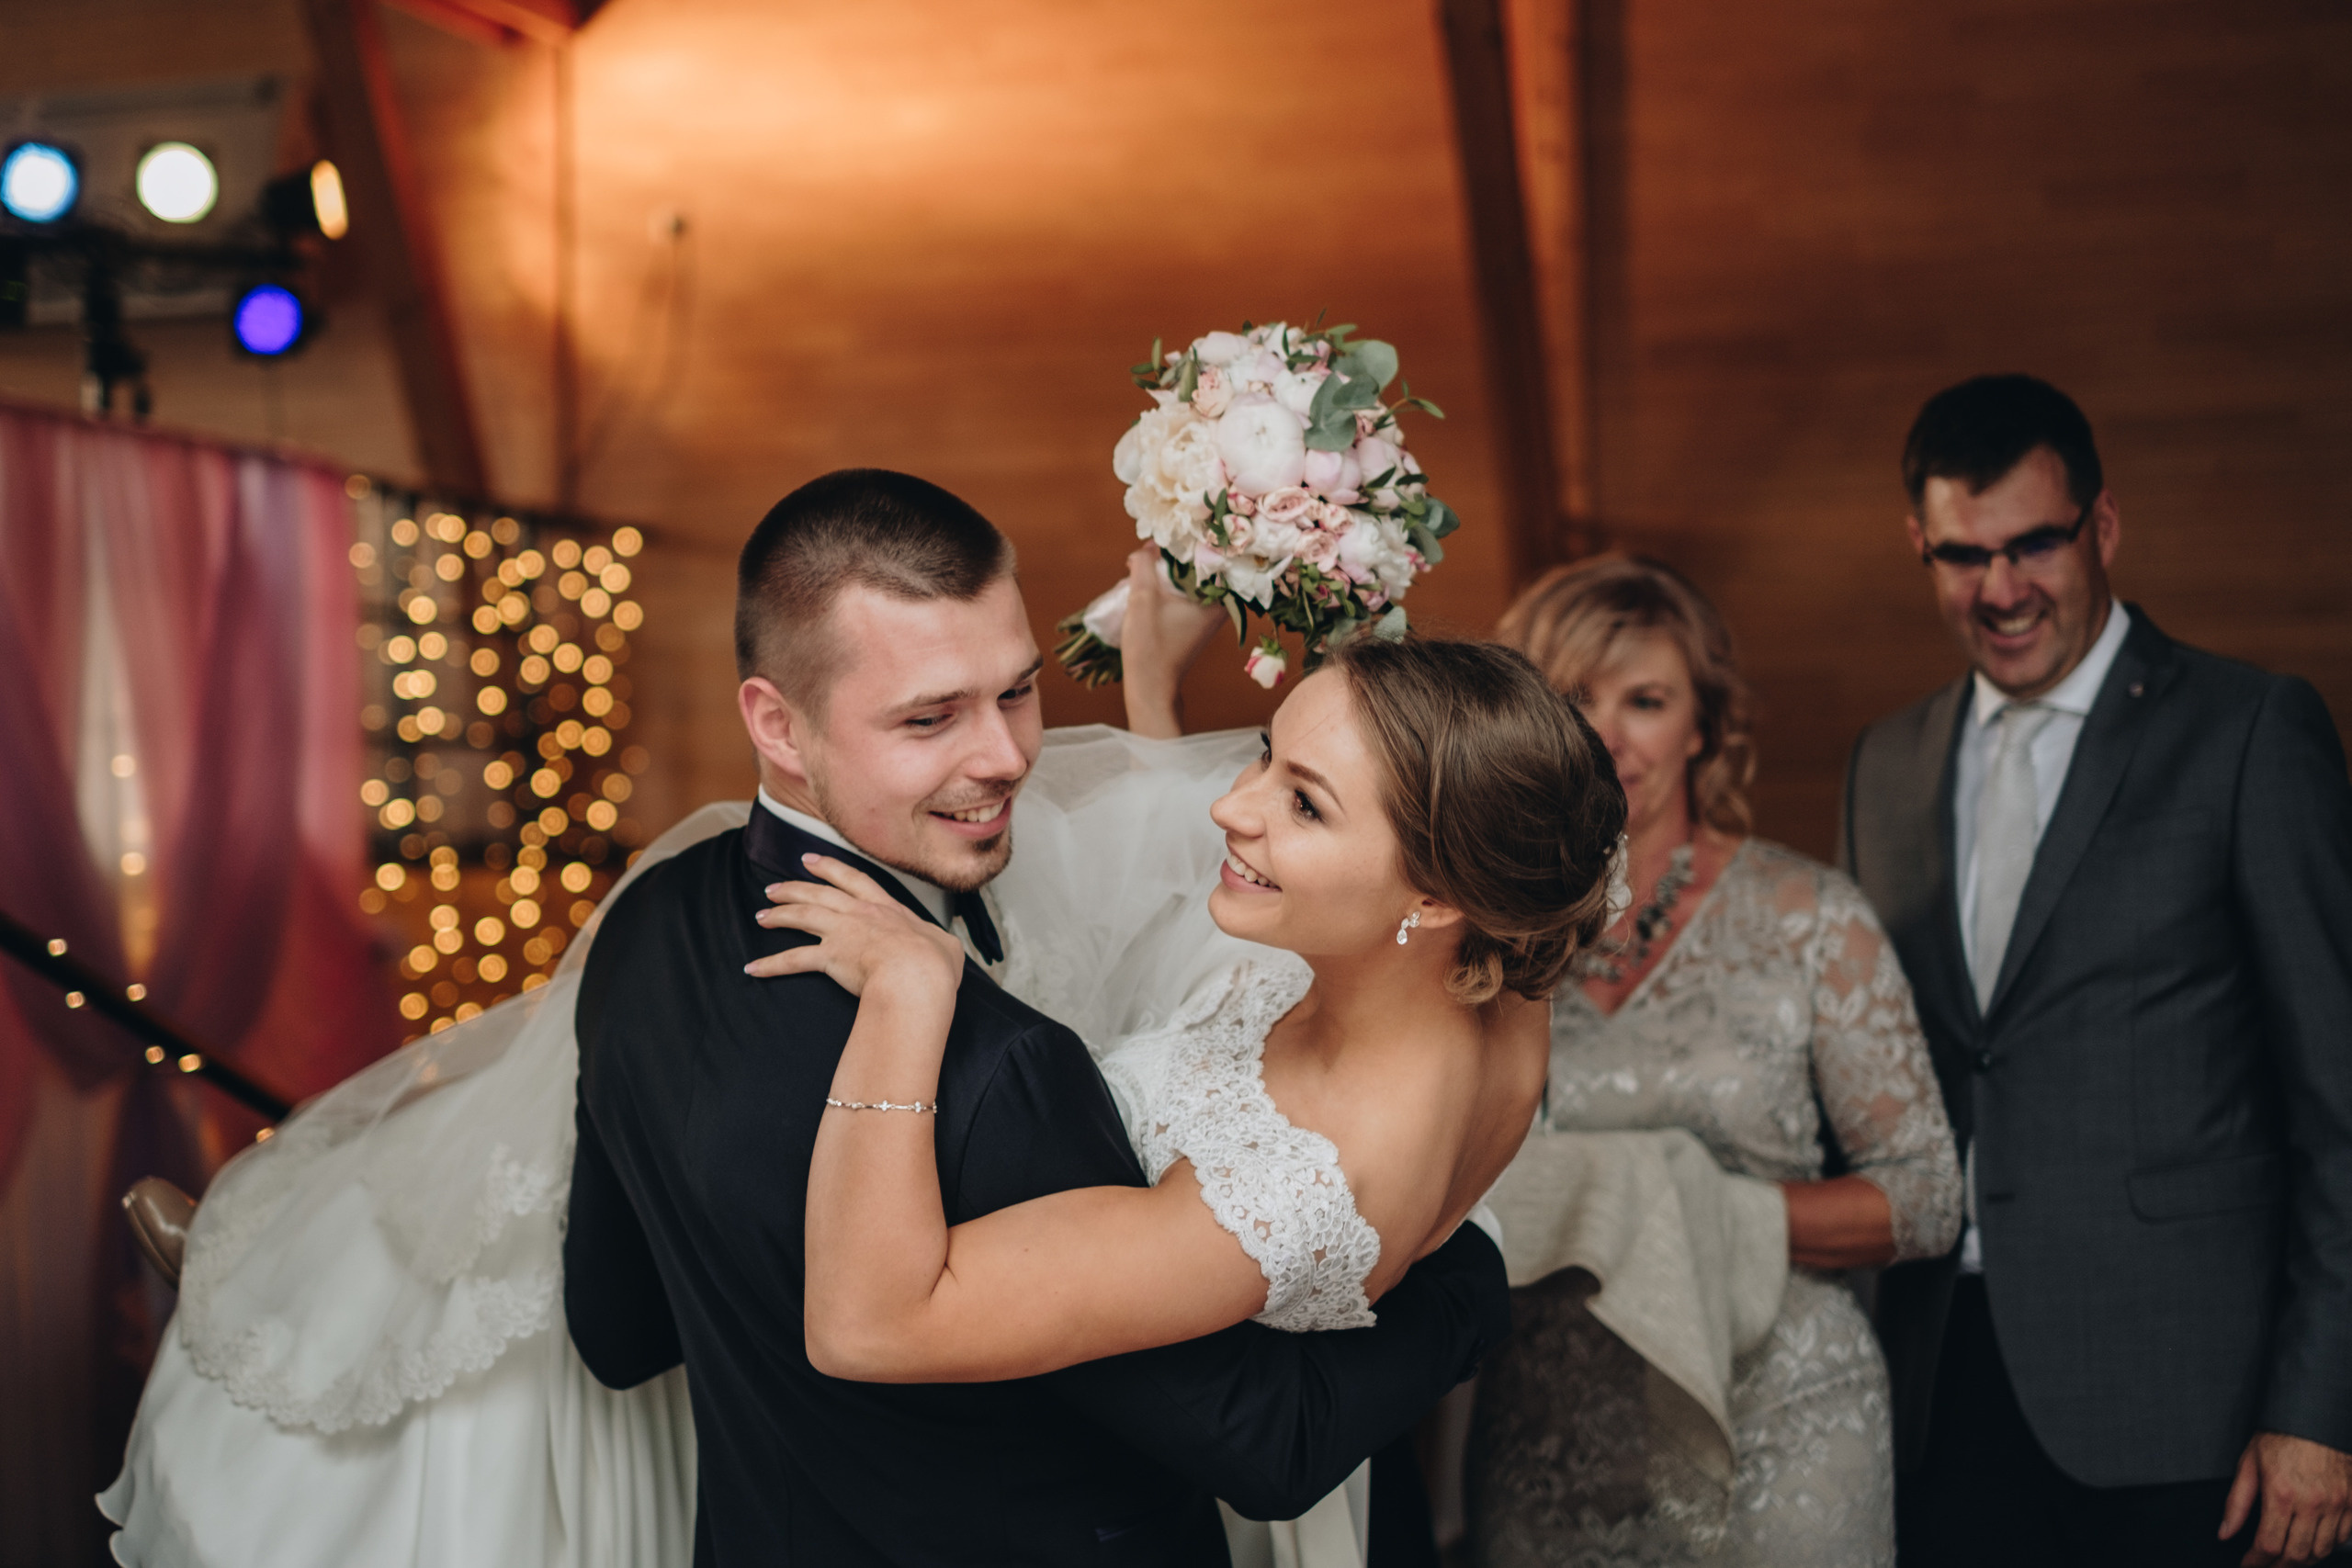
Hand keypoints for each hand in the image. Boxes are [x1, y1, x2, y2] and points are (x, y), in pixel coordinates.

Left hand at [749, 854, 964, 998]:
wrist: (918, 975)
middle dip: (795, 887)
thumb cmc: (935, 964)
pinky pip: (793, 959)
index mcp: (888, 908)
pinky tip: (753, 968)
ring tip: (761, 916)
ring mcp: (843, 932)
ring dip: (779, 915)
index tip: (811, 860)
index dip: (831, 868)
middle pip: (820, 893)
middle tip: (775, 886)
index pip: (855, 880)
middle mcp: (860, 914)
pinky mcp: (830, 956)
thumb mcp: (946, 946)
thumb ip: (938, 942)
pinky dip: (771, 964)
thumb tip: (942, 948)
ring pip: (803, 916)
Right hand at [1118, 547, 1227, 738]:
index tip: (1171, 527)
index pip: (1211, 554)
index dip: (1190, 538)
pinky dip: (1170, 585)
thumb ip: (1144, 564)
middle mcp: (1221, 605)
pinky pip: (1186, 593)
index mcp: (1219, 598)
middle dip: (1175, 555)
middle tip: (1152, 545)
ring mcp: (1210, 615)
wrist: (1150, 686)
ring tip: (1146, 561)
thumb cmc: (1150, 645)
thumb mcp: (1142, 597)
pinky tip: (1150, 580)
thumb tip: (1148, 543)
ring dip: (1169, 570)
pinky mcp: (1197, 622)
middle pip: (1200, 566)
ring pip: (1190, 579)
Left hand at [2224, 1431, 2351, 1564]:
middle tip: (2267, 1566)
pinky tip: (2313, 1543)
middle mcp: (2313, 1503)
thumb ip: (2237, 1502)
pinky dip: (2328, 1546)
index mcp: (2282, 1494)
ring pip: (2322, 1550)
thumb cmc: (2279, 1436)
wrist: (2315, 1416)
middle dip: (2279, 1567)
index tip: (2248, 1565)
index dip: (2256, 1561)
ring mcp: (2337, 1504)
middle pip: (2297, 1555)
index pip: (2269, 1544)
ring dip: (2304, 1560)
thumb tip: (2225, 1532)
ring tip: (2288, 1560)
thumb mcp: (2249, 1464)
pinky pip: (2343, 1537)